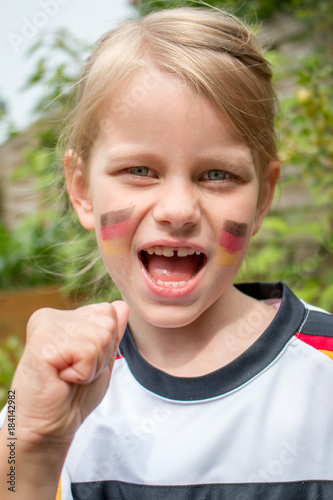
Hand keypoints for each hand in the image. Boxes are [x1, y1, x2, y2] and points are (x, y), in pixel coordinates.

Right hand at [11, 300, 128, 446]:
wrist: (49, 427)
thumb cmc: (73, 396)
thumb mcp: (100, 360)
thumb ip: (111, 333)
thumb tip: (122, 305)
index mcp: (63, 316)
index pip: (108, 312)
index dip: (106, 345)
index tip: (82, 363)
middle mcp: (51, 315)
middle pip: (107, 322)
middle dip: (101, 355)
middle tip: (75, 372)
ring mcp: (45, 326)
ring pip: (100, 336)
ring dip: (91, 366)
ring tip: (68, 376)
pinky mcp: (42, 342)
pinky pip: (86, 351)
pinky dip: (82, 373)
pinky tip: (62, 379)